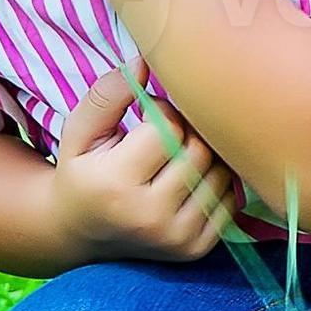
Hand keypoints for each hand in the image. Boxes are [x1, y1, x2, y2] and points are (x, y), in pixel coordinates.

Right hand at [47, 68, 242, 261]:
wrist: (80, 232)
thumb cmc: (83, 171)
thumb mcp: (80, 130)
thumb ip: (108, 93)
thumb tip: (145, 61)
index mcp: (114, 184)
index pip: (166, 127)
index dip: (160, 111)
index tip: (144, 118)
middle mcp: (147, 217)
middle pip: (199, 150)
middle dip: (186, 132)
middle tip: (164, 135)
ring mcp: (175, 238)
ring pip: (221, 173)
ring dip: (206, 156)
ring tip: (176, 157)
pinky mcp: (196, 250)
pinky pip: (230, 199)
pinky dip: (217, 183)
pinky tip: (190, 180)